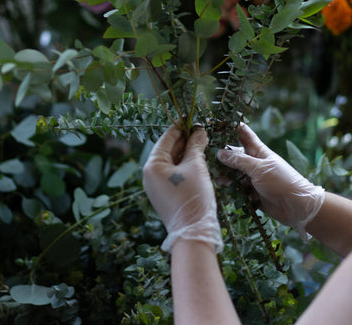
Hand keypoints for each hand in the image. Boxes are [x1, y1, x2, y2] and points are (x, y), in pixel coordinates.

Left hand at [143, 126, 222, 252]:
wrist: (194, 233)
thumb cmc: (194, 197)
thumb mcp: (196, 167)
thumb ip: (196, 146)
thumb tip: (200, 131)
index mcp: (152, 165)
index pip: (166, 138)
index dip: (182, 127)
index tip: (195, 119)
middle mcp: (149, 175)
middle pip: (168, 149)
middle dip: (185, 140)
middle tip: (202, 131)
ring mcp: (155, 186)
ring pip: (171, 162)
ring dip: (186, 152)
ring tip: (202, 144)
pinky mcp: (163, 195)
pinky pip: (172, 174)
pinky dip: (184, 166)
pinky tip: (198, 160)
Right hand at [217, 123, 323, 239]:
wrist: (297, 207)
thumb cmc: (281, 181)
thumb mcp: (259, 168)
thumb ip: (239, 161)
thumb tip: (220, 152)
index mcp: (258, 150)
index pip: (243, 134)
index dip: (231, 127)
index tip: (216, 122)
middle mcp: (254, 162)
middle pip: (233, 155)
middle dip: (221, 155)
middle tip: (205, 156)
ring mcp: (253, 177)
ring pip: (233, 173)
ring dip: (224, 175)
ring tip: (214, 177)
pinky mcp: (251, 192)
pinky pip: (236, 188)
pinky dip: (229, 189)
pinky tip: (221, 190)